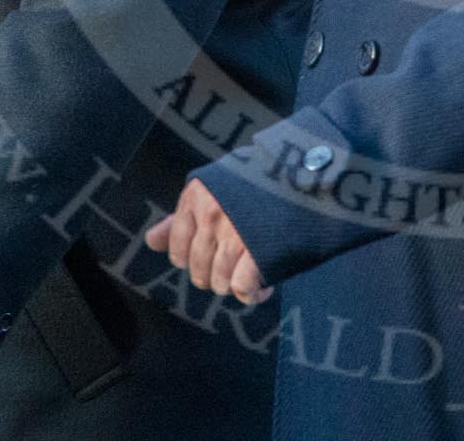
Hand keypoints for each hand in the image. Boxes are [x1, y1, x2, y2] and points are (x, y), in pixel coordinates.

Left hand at [145, 178, 270, 304]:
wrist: (311, 169)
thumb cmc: (263, 177)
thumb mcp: (217, 185)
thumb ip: (182, 215)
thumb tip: (151, 241)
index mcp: (197, 195)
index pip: (177, 248)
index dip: (193, 258)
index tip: (211, 255)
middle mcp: (211, 214)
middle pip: (198, 269)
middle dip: (214, 274)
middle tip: (233, 266)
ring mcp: (234, 234)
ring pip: (219, 281)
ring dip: (233, 284)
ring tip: (250, 274)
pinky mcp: (258, 252)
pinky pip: (243, 287)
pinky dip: (251, 294)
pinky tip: (262, 288)